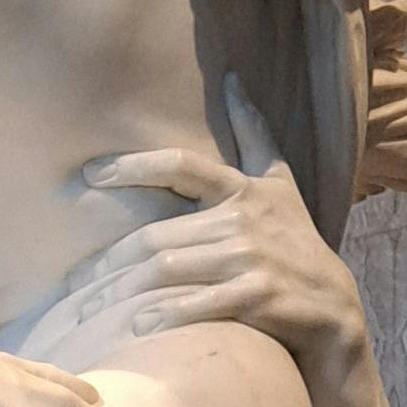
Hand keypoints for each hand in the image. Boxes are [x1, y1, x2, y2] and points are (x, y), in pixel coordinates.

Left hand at [64, 80, 364, 363]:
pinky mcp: (259, 298)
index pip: (180, 167)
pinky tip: (135, 326)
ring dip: (123, 293)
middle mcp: (243, 222)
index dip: (132, 167)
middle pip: (157, 236)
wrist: (335, 310)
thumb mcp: (279, 184)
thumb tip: (234, 80)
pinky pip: (200, 305)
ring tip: (87, 311)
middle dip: (107, 262)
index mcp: (241, 190)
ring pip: (169, 271)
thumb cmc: (297, 244)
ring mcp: (252, 260)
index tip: (89, 175)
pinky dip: (165, 315)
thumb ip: (255, 135)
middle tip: (70, 282)